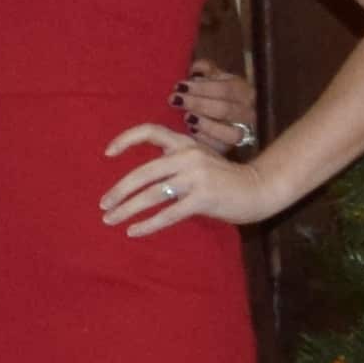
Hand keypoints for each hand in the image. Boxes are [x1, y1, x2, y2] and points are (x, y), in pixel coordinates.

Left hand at [98, 121, 267, 237]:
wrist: (260, 188)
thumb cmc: (225, 177)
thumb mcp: (199, 160)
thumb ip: (173, 161)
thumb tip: (140, 178)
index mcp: (184, 144)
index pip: (150, 131)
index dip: (126, 139)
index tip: (107, 153)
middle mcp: (188, 156)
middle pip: (142, 173)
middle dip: (119, 191)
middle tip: (103, 204)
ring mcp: (196, 177)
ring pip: (151, 195)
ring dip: (127, 209)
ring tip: (110, 219)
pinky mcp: (203, 198)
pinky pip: (168, 214)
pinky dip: (148, 224)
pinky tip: (133, 231)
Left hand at [181, 59, 257, 157]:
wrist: (222, 115)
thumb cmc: (213, 92)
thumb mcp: (211, 76)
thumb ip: (204, 68)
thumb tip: (196, 70)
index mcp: (243, 91)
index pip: (226, 89)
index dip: (201, 88)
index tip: (179, 86)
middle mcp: (248, 112)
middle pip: (225, 110)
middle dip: (198, 104)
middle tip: (175, 100)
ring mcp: (243, 132)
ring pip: (231, 133)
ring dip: (206, 125)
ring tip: (186, 118)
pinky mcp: (231, 148)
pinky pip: (222, 148)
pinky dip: (206, 141)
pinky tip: (191, 132)